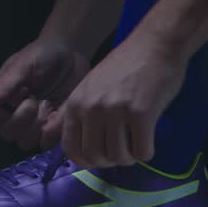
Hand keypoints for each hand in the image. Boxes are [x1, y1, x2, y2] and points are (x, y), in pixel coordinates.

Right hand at [0, 38, 89, 149]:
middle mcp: (12, 115)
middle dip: (23, 118)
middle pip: (8, 134)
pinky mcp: (50, 128)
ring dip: (38, 125)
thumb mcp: (21, 67)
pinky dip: (53, 129)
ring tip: (47, 103)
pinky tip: (58, 110)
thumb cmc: (42, 56)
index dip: (1, 115)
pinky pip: (47, 142)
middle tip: (35, 97)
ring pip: (26, 142)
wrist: (72, 54)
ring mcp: (32, 125)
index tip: (18, 95)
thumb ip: (3, 87)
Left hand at [41, 36, 187, 166]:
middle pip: (95, 157)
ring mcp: (116, 111)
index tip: (98, 159)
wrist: (155, 44)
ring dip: (129, 158)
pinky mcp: (141, 113)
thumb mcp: (88, 87)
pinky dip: (146, 152)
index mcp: (76, 104)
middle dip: (109, 162)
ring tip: (135, 144)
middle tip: (121, 152)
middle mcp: (92, 109)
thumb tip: (52, 137)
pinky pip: (142, 151)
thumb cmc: (123, 66)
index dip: (85, 161)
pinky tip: (148, 140)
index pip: (71, 148)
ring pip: (119, 157)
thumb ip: (72, 113)